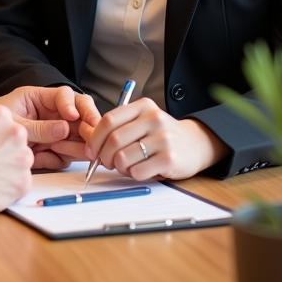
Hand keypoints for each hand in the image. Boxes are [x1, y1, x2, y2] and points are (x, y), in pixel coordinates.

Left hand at [0, 85, 101, 169]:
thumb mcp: (13, 122)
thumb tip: (64, 128)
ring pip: (79, 136)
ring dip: (76, 144)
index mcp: (39, 99)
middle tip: (90, 133)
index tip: (72, 116)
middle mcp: (52, 114)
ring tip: (57, 149)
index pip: (64, 95)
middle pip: (80, 113)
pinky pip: (67, 155)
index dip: (71, 104)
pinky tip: (43, 157)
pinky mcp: (54, 150)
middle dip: (88, 122)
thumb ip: (38, 126)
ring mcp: (55, 133)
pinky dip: (60, 157)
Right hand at [0, 103, 33, 214]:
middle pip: (18, 140)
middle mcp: (17, 132)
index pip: (7, 121)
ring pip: (22, 161)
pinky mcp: (24, 181)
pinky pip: (22, 182)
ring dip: (12, 166)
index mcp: (1, 114)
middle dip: (8, 149)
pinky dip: (11, 185)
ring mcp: (23, 157)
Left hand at [82, 98, 228, 180]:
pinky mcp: (170, 159)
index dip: (94, 138)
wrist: (195, 144)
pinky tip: (140, 170)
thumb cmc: (160, 135)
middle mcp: (154, 119)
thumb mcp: (141, 122)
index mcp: (143, 106)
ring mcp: (163, 139)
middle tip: (105, 163)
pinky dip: (132, 174)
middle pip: (114, 139)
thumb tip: (86, 139)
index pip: (109, 120)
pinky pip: (138, 171)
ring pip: (124, 157)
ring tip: (124, 166)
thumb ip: (118, 127)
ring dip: (118, 167)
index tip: (90, 150)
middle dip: (104, 156)